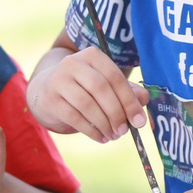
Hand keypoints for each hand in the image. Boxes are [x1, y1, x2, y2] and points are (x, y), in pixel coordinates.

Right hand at [28, 45, 148, 141]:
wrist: (48, 89)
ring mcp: (57, 80)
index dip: (129, 101)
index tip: (139, 121)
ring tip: (113, 136)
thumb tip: (144, 100)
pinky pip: (74, 117)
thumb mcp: (107, 83)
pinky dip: (90, 130)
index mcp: (93, 55)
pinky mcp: (49, 99)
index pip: (115, 77)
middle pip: (101, 89)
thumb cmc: (86, 86)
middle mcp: (73, 63)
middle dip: (116, 113)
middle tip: (124, 131)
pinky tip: (100, 137)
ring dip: (104, 124)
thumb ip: (129, 90)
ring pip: (86, 105)